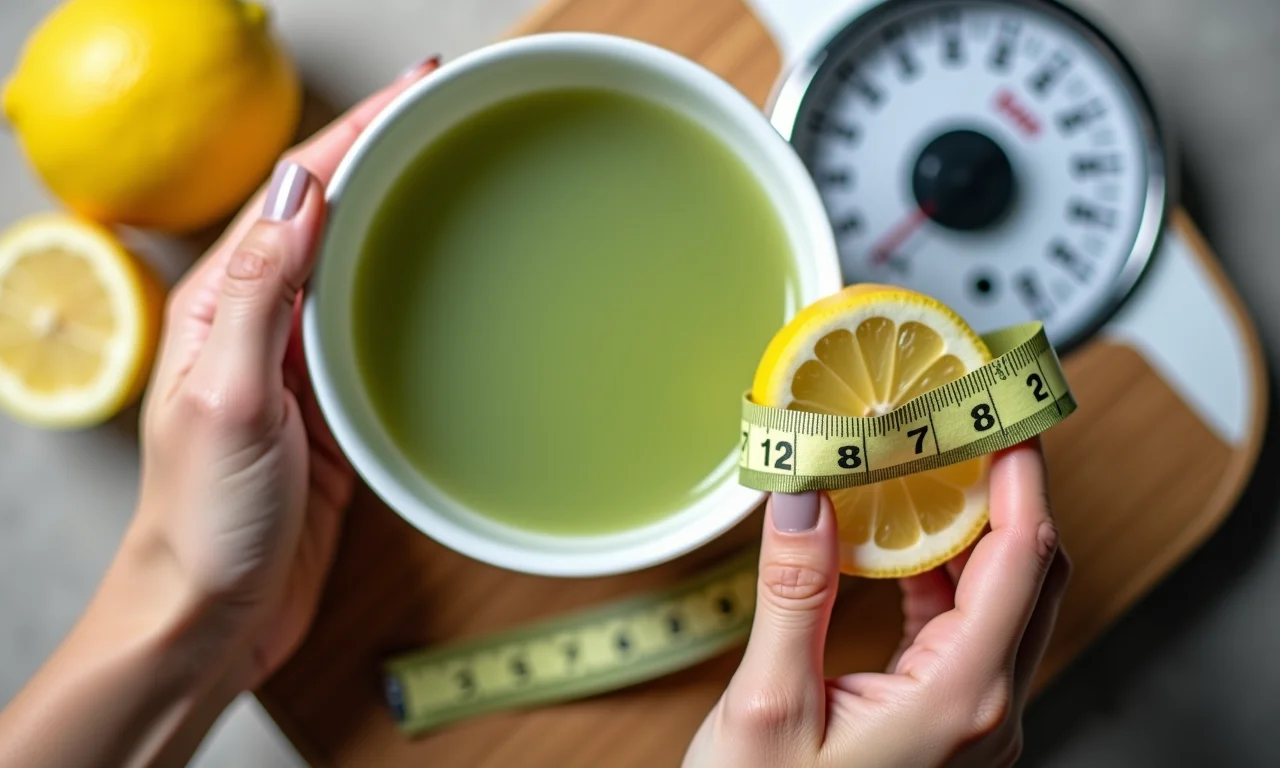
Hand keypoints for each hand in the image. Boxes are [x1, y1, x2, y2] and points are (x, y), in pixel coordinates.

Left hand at [128, 56, 438, 689]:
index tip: (416, 88)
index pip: (298, 193)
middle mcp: (260, 324)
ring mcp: (298, 367)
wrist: (212, 617)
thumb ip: (262, 294)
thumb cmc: (206, 520)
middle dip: (384, 153)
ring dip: (398, 212)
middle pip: (329, 215)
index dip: (356, 131)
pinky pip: (373, 330)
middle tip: (448, 113)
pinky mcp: (332, 410)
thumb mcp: (229, 398)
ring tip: (453, 172)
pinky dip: (408, 289)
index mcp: (225, 307)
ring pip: (355, 266)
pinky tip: (440, 281)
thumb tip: (301, 188)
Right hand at [684, 439, 1069, 767]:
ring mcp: (974, 723)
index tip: (1005, 406)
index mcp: (959, 702)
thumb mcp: (767, 710)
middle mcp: (986, 712)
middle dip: (1009, 488)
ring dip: (973, 528)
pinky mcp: (948, 726)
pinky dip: (942, 575)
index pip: (1025, 558)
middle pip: (1033, 573)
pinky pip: (967, 632)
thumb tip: (804, 492)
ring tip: (928, 465)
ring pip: (1004, 601)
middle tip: (968, 419)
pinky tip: (898, 544)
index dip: (1022, 473)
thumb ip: (794, 594)